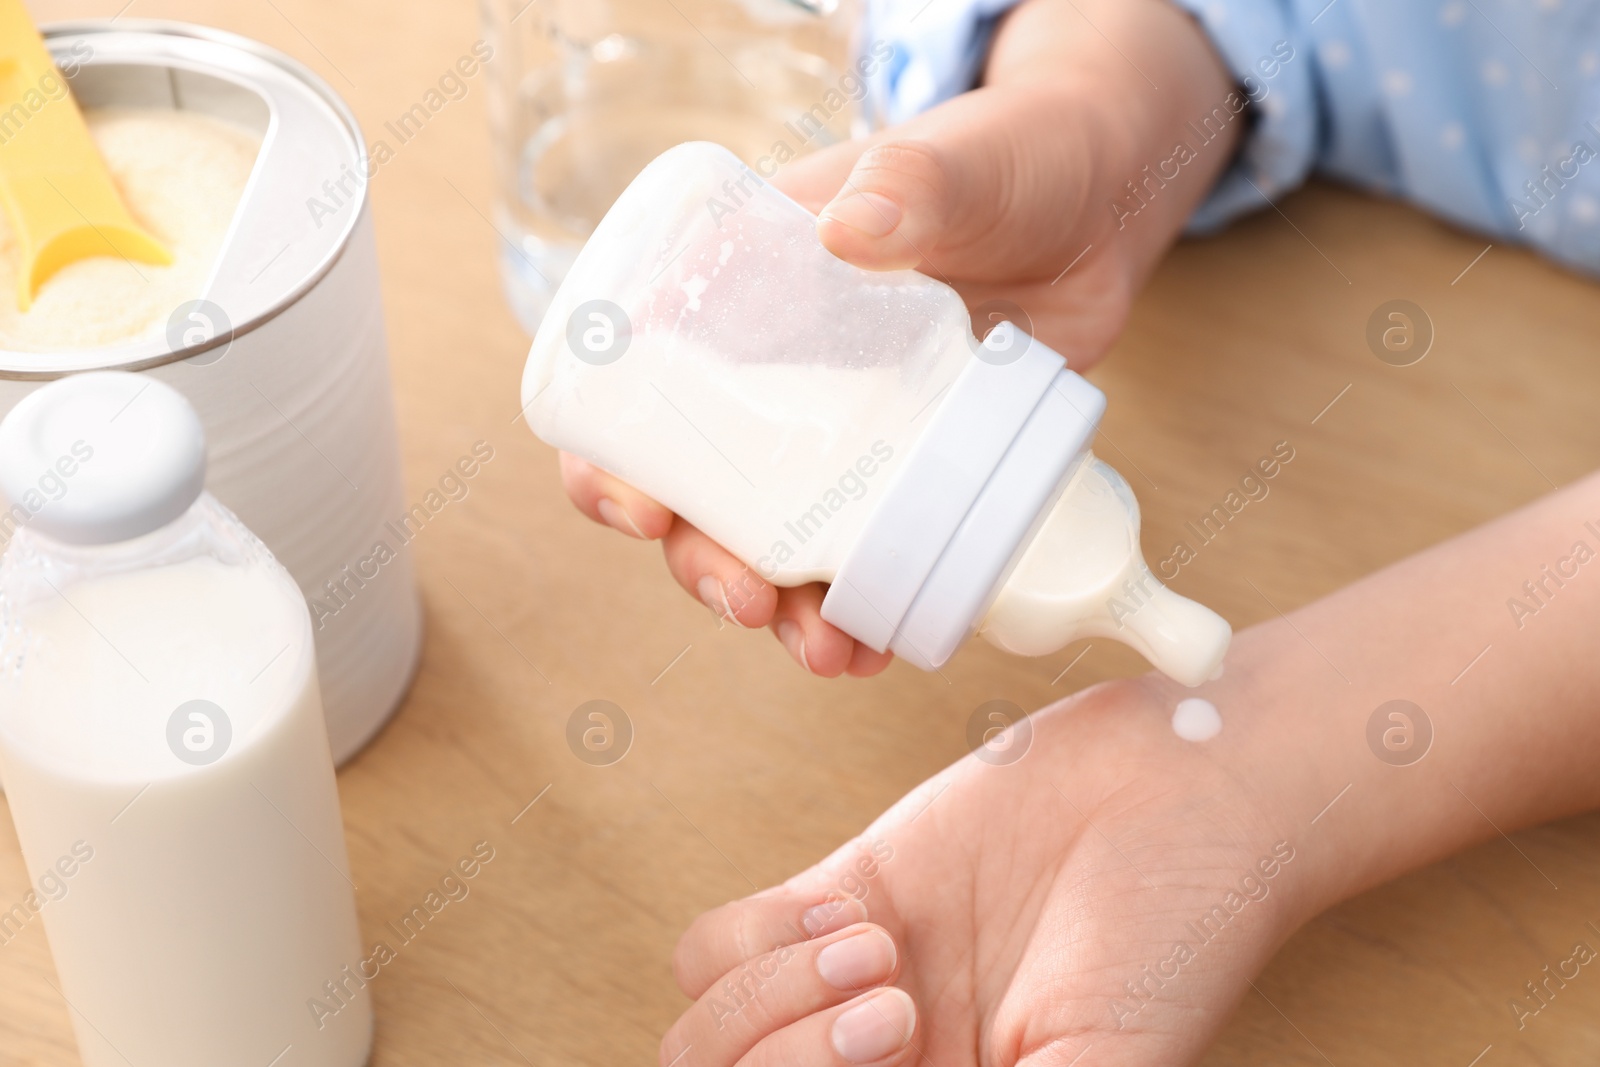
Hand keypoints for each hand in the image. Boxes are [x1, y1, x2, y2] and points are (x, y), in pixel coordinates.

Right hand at [561, 0, 1238, 674]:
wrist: (1106, 203)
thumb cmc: (1009, 157)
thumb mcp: (952, 161)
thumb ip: (909, 180)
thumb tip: (848, 229)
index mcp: (744, 298)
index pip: (638, 387)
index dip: (612, 460)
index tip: (640, 508)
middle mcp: (778, 379)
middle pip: (699, 494)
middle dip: (705, 563)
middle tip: (747, 598)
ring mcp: (847, 434)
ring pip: (779, 542)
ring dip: (784, 610)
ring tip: (825, 651)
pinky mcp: (916, 475)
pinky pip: (872, 558)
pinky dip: (865, 613)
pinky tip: (875, 650)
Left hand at [656, 674, 1324, 1066]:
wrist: (1187, 789)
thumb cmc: (1179, 934)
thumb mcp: (1106, 1065)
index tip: (903, 1054)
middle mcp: (888, 1065)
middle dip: (791, 1062)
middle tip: (896, 1009)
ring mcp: (852, 985)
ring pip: (710, 1032)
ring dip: (776, 998)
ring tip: (880, 951)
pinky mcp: (843, 894)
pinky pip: (721, 945)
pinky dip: (761, 939)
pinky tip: (853, 913)